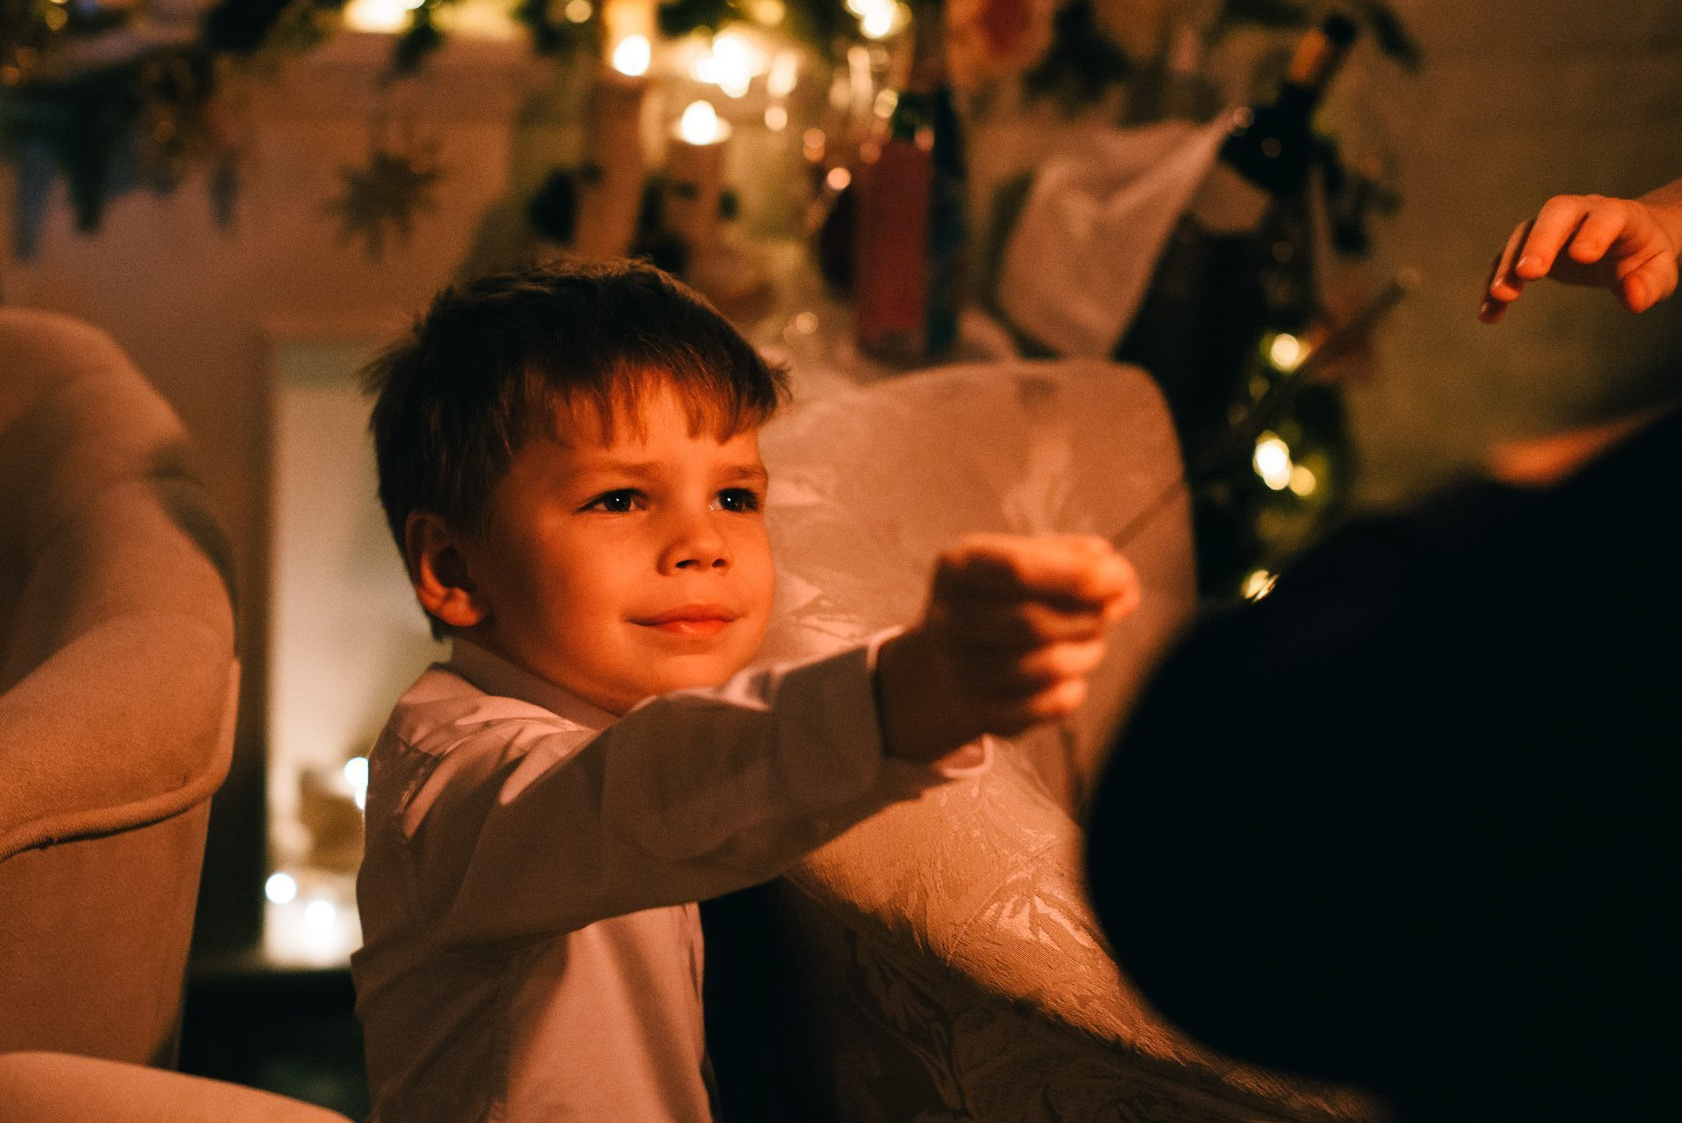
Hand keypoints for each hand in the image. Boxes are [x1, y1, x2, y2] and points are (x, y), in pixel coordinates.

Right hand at [875, 533, 1139, 764]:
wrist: (945, 663)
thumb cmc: (1000, 599)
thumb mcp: (1023, 562)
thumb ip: (1073, 559)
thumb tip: (1121, 582)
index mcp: (956, 569)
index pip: (1017, 570)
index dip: (1076, 574)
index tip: (1119, 578)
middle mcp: (948, 622)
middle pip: (1034, 621)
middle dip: (1087, 617)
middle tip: (1106, 613)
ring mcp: (959, 673)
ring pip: (1047, 666)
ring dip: (1088, 652)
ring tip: (1091, 642)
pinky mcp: (981, 714)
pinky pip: (1049, 706)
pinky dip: (1074, 689)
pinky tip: (1071, 677)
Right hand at [1479, 192, 1680, 322]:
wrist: (1624, 242)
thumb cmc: (1644, 257)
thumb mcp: (1659, 272)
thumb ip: (1650, 284)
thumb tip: (1633, 298)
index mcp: (1618, 214)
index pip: (1606, 215)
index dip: (1594, 233)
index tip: (1583, 257)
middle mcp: (1579, 212)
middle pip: (1555, 213)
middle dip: (1541, 241)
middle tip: (1529, 273)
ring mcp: (1549, 227)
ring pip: (1523, 235)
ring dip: (1508, 265)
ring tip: (1502, 297)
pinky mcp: (1528, 246)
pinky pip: (1505, 261)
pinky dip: (1494, 285)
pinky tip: (1489, 314)